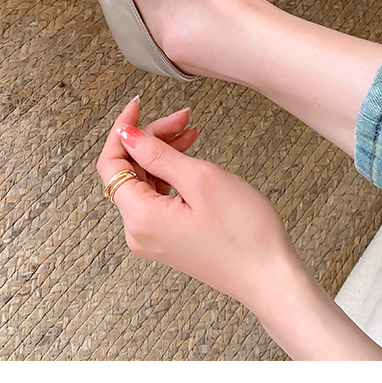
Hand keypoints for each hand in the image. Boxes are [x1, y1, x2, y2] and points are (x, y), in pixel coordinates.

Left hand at [96, 96, 298, 308]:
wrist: (271, 277)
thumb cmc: (244, 233)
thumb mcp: (200, 179)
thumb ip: (157, 154)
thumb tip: (127, 136)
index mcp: (141, 218)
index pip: (110, 164)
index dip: (122, 130)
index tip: (138, 105)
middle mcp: (139, 232)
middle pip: (128, 170)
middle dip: (151, 137)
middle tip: (182, 118)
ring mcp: (154, 238)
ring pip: (144, 181)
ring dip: (162, 152)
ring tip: (190, 132)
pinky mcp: (169, 239)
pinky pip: (158, 196)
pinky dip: (170, 172)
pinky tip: (189, 157)